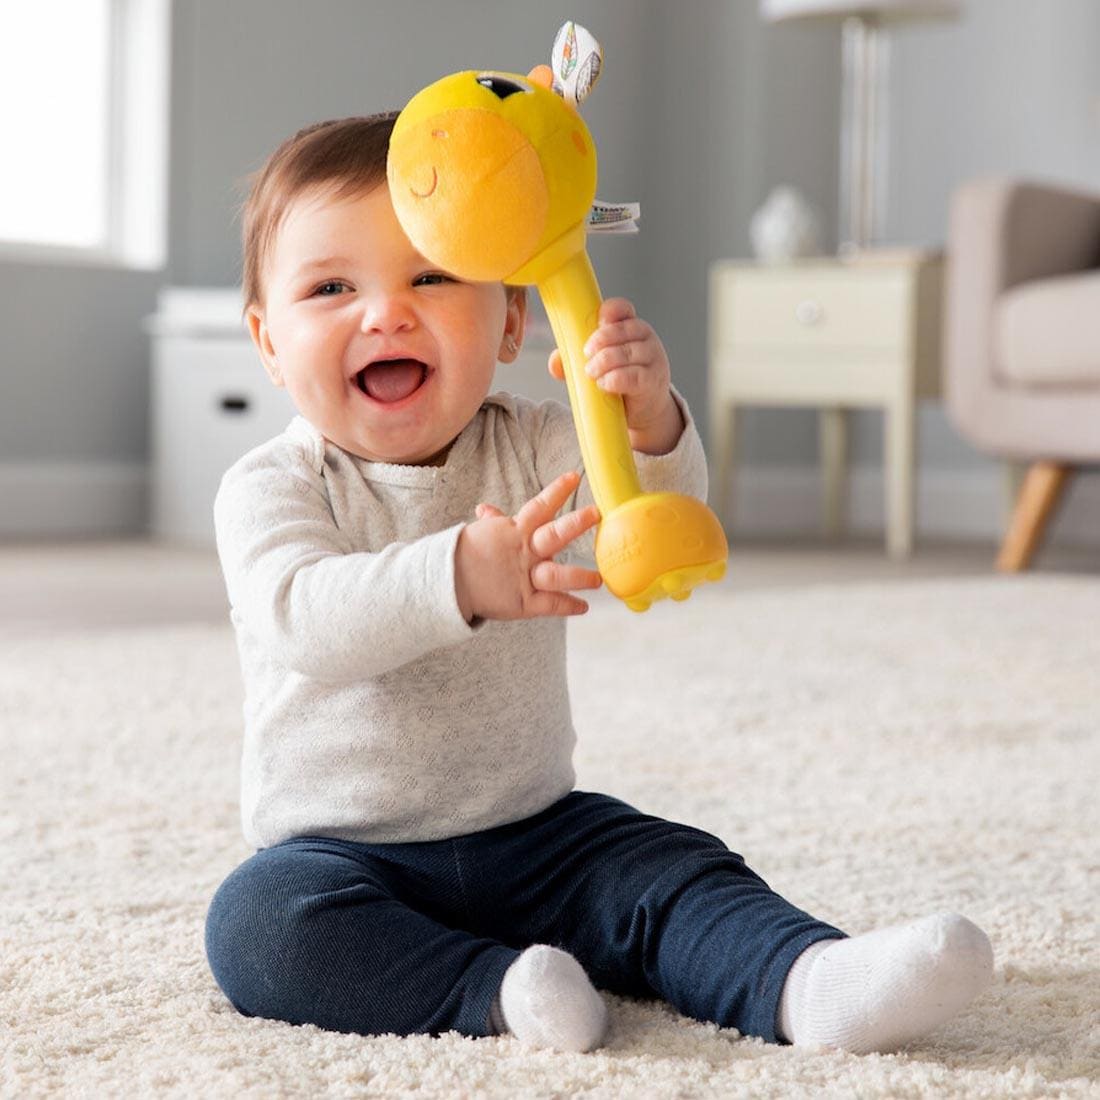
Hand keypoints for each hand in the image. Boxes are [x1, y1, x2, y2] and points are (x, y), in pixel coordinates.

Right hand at [455, 471, 601, 622]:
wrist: (448, 583)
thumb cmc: (466, 557)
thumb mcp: (481, 535)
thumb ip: (493, 523)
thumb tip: (486, 508)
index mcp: (515, 532)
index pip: (538, 507)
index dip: (556, 491)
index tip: (574, 478)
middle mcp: (524, 553)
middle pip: (553, 535)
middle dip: (575, 524)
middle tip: (595, 514)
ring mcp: (525, 578)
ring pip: (557, 575)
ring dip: (580, 576)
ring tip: (598, 579)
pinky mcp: (523, 602)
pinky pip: (549, 604)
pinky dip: (567, 606)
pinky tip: (584, 606)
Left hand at [548, 298, 683, 454]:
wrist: (641, 409)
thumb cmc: (618, 381)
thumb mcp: (595, 365)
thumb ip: (573, 360)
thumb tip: (555, 362)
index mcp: (629, 327)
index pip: (623, 308)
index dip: (610, 311)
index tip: (597, 321)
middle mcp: (645, 338)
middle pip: (622, 329)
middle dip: (600, 341)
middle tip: (586, 355)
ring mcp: (653, 358)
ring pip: (626, 352)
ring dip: (604, 362)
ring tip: (592, 374)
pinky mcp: (653, 381)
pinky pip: (633, 376)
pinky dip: (614, 379)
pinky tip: (605, 384)